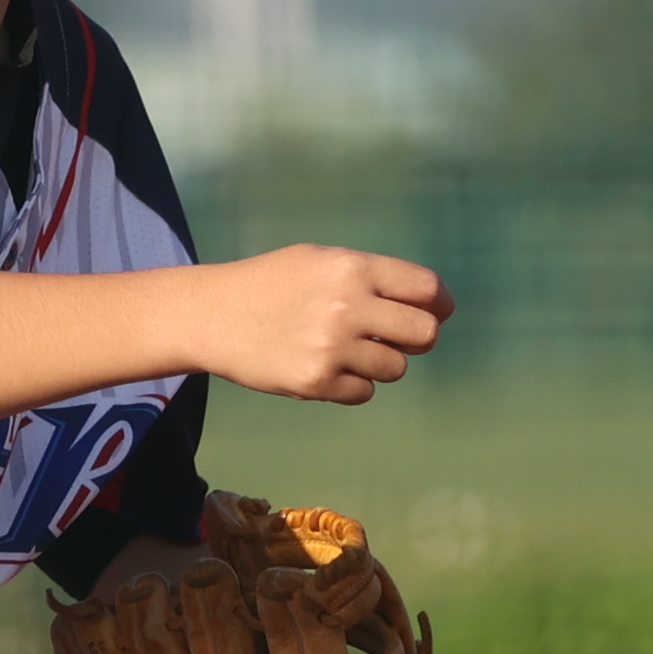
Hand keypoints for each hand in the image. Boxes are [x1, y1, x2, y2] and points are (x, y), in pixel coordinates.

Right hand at [198, 246, 447, 403]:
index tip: (437, 313)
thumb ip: (372, 278)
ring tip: (346, 350)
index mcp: (352, 268)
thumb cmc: (272, 284)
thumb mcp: (321, 261)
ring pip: (396, 368)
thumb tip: (431, 305)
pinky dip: (351, 384)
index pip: (427, 289)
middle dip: (418, 339)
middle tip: (398, 339)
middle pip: (424, 334)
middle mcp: (347, 306)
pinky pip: (364, 392)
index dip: (440, 304)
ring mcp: (331, 347)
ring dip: (380, 363)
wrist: (212, 314)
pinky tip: (324, 367)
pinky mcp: (315, 382)